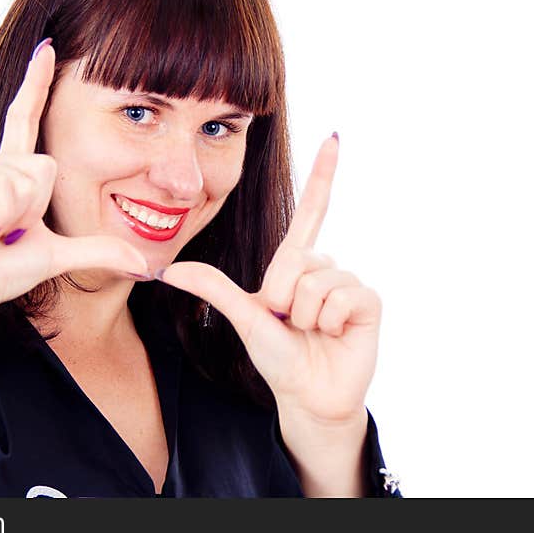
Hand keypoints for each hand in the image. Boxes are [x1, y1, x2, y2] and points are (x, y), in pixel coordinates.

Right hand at [0, 40, 148, 370]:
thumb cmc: (0, 272)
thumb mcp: (57, 255)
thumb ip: (98, 251)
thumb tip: (145, 265)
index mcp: (15, 172)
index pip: (27, 117)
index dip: (37, 83)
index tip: (48, 47)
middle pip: (46, 165)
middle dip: (36, 210)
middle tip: (7, 235)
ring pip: (27, 178)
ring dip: (16, 219)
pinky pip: (4, 186)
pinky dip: (1, 217)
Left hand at [156, 134, 380, 425]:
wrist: (308, 395)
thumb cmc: (277, 356)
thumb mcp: (244, 316)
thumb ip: (212, 288)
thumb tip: (165, 270)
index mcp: (295, 263)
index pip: (311, 211)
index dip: (322, 175)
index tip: (334, 137)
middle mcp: (323, 266)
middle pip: (295, 259)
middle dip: (282, 298)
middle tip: (290, 323)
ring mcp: (347, 282)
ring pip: (315, 281)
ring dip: (304, 315)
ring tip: (311, 331)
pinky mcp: (368, 301)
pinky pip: (340, 296)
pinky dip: (327, 322)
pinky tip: (333, 334)